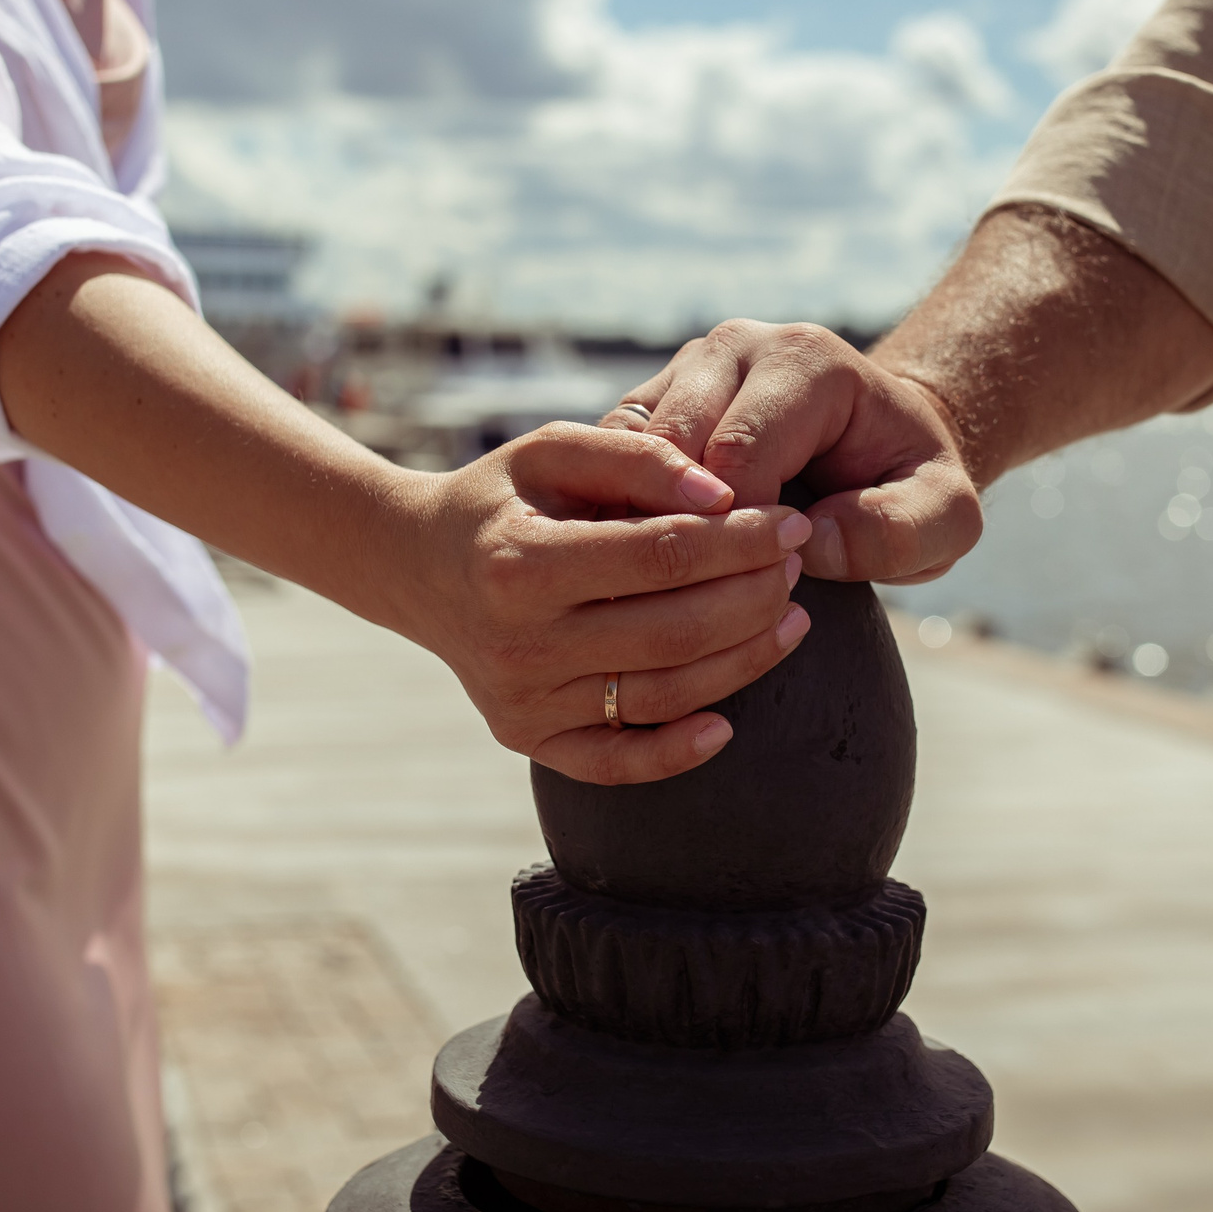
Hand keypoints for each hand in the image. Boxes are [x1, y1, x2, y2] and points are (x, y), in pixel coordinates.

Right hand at [379, 422, 814, 784]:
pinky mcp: (527, 737)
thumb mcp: (551, 449)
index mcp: (521, 562)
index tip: (790, 522)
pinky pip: (616, 762)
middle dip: (755, 597)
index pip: (662, 555)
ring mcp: (522, 699)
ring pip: (663, 696)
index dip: (741, 540)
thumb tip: (722, 492)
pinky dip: (677, 752)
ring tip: (790, 617)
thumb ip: (635, 455)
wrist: (417, 566)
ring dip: (743, 661)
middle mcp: (519, 641)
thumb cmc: (502, 498)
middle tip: (795, 566)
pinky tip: (729, 724)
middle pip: (674, 631)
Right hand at [605, 322, 981, 585]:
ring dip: (633, 521)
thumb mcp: (947, 517)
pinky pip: (607, 461)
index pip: (740, 451)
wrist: (884, 445)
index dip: (737, 533)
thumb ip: (899, 532)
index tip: (761, 582)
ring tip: (658, 586)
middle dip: (679, 528)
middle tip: (700, 596)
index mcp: (803, 362)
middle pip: (669, 448)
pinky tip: (634, 565)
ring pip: (622, 450)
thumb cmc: (911, 485)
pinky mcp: (650, 403)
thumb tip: (810, 544)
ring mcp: (684, 370)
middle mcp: (733, 349)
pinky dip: (614, 513)